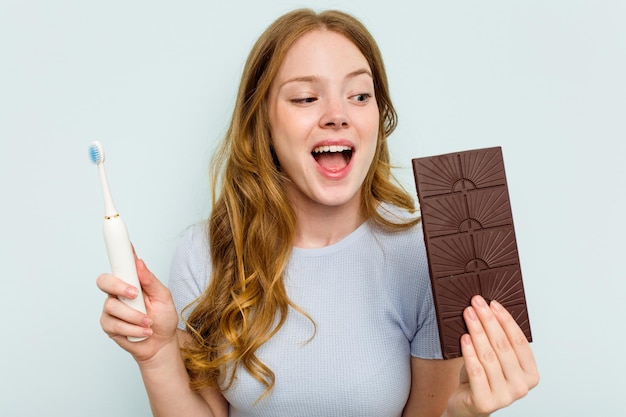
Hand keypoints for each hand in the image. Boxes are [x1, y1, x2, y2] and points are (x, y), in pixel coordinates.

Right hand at [96, 256, 179, 362]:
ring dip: (134, 316)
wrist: (161, 343)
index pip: (121, 262)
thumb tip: (139, 263)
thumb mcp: (164, 297)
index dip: (116, 248)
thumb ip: (151, 280)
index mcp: (132, 280)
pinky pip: (114, 324)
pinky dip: (131, 328)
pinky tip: (143, 331)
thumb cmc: (163, 317)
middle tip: (135, 294)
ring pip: (112, 306)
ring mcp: (111, 308)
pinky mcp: (108, 324)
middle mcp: (118, 291)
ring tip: (148, 322)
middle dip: (118, 287)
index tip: (118, 236)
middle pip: (104, 281)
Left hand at [445, 295, 538, 416]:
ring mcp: (505, 396)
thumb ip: (499, 342)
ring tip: (468, 315)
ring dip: (477, 331)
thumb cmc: (482, 378)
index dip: (506, 320)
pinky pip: (477, 371)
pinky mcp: (486, 402)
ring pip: (489, 356)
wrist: (466, 405)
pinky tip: (464, 338)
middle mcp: (521, 387)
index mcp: (530, 374)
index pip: (519, 342)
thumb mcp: (495, 359)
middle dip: (488, 321)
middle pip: (503, 346)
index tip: (493, 304)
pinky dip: (469, 352)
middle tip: (476, 303)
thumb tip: (488, 309)